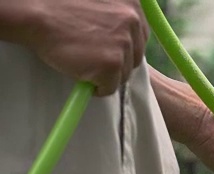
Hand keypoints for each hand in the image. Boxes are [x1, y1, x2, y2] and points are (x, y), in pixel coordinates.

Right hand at [21, 0, 148, 95]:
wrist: (35, 12)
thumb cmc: (58, 8)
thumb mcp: (98, 4)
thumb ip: (116, 18)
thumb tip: (124, 41)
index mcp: (131, 3)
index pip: (141, 36)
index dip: (125, 47)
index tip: (111, 51)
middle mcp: (132, 21)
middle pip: (135, 57)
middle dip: (118, 63)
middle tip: (94, 61)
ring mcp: (124, 43)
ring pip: (124, 74)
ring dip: (106, 75)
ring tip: (83, 64)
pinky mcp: (112, 64)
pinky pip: (110, 87)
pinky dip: (97, 88)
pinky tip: (80, 74)